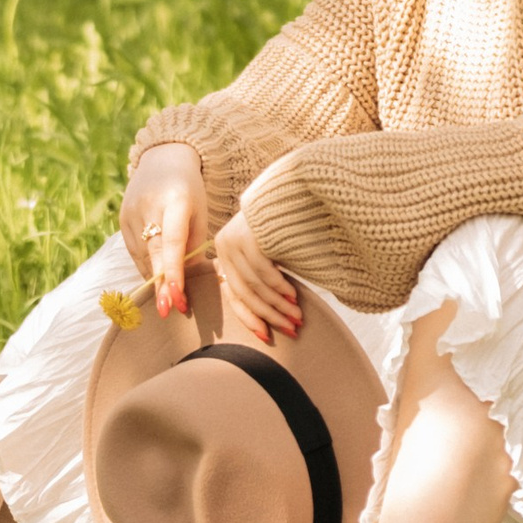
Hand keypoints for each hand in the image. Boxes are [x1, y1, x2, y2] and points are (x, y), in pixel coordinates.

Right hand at [119, 142, 210, 320]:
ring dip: (155, 279)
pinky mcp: (122, 220)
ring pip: (143, 256)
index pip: (173, 242)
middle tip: (169, 311)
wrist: (162, 160)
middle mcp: (149, 206)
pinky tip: (157, 276)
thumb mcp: (199, 213)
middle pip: (154, 252)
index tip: (178, 297)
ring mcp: (131, 213)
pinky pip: (135, 252)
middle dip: (161, 284)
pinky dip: (147, 266)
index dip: (174, 272)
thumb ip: (194, 247)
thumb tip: (193, 285)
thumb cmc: (190, 192)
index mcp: (175, 200)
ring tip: (169, 299)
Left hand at [213, 205, 301, 346]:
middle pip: (245, 292)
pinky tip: (293, 296)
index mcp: (225, 254)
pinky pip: (264, 271)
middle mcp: (224, 247)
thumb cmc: (284, 222)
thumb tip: (271, 314)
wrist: (292, 185)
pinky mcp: (248, 236)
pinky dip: (279, 287)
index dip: (251, 318)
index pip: (234, 294)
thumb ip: (262, 276)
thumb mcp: (267, 250)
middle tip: (291, 329)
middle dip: (270, 315)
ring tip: (297, 316)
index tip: (267, 337)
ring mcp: (234, 240)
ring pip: (255, 285)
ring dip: (278, 305)